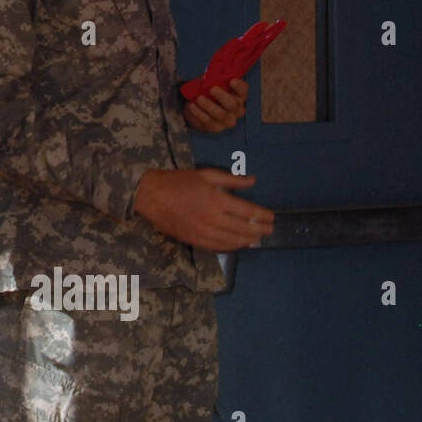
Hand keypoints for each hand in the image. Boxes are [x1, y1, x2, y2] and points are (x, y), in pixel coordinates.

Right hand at [133, 167, 274, 250]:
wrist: (149, 195)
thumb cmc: (177, 181)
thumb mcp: (205, 174)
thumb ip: (231, 179)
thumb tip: (253, 181)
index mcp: (216, 200)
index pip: (247, 211)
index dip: (262, 215)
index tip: (271, 217)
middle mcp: (212, 218)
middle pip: (243, 228)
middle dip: (259, 229)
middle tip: (269, 230)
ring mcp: (203, 231)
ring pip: (232, 240)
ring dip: (247, 240)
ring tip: (256, 239)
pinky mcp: (193, 240)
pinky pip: (216, 247)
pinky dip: (230, 246)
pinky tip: (237, 244)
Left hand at [185, 77, 248, 131]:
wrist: (197, 108)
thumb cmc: (208, 93)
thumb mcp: (210, 83)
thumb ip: (212, 79)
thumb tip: (207, 76)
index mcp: (239, 96)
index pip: (243, 90)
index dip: (239, 86)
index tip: (232, 80)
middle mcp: (237, 109)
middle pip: (233, 104)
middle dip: (222, 96)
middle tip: (212, 89)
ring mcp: (228, 120)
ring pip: (221, 114)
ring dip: (209, 105)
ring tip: (199, 98)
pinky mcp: (216, 127)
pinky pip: (208, 121)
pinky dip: (199, 113)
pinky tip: (192, 106)